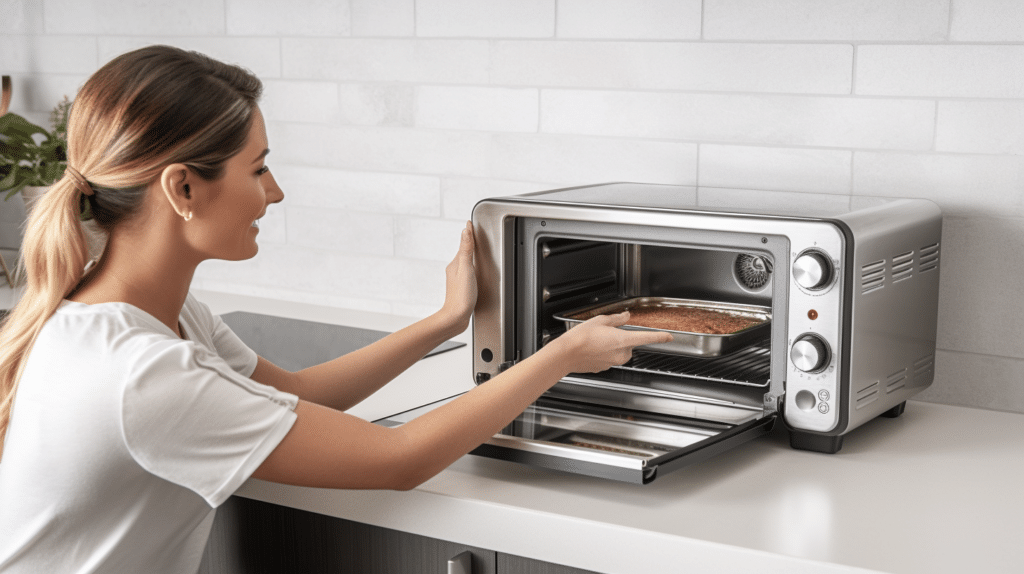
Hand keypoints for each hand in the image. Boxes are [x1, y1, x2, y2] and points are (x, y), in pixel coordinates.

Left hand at [437, 221, 477, 335]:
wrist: (456, 317)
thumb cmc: (461, 296)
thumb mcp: (466, 269)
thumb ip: (466, 250)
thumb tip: (465, 231)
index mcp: (455, 263)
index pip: (464, 243)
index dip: (469, 233)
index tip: (471, 222)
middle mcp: (454, 269)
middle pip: (464, 251)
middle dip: (470, 242)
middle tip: (475, 232)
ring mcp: (457, 279)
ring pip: (465, 261)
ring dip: (470, 254)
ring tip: (475, 246)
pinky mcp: (462, 287)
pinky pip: (467, 271)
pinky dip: (472, 266)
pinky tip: (475, 270)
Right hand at [547, 311, 673, 373]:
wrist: (565, 355)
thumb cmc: (580, 337)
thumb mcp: (600, 321)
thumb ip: (616, 319)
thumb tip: (625, 316)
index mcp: (623, 340)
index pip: (648, 338)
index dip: (660, 336)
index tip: (669, 336)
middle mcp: (621, 353)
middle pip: (629, 344)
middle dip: (621, 337)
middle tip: (606, 331)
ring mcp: (613, 362)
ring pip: (619, 351)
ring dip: (611, 345)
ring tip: (596, 340)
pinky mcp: (604, 368)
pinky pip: (608, 358)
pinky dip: (603, 353)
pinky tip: (592, 348)